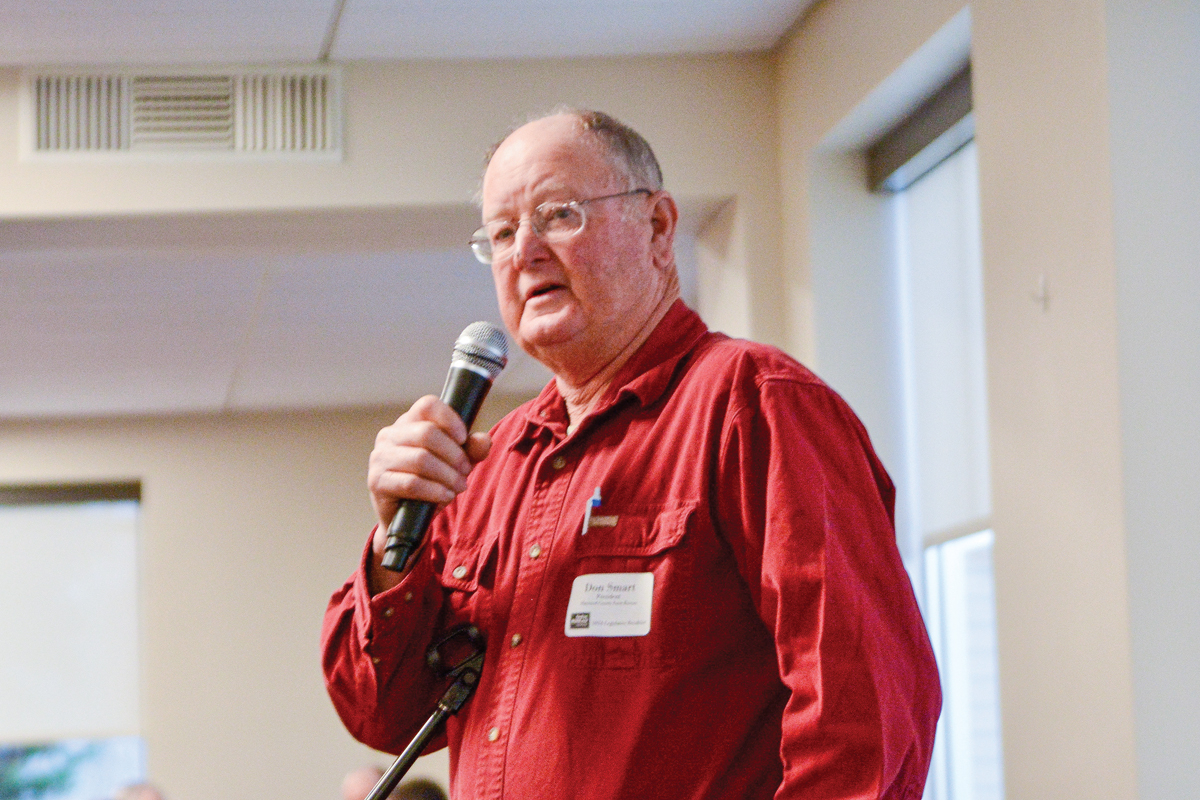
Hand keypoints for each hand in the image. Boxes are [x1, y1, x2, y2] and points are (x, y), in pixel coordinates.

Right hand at [366, 395, 491, 586]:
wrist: (408, 518)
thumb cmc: (432, 481)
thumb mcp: (456, 463)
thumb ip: (472, 449)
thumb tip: (484, 440)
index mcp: (408, 422)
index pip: (428, 405)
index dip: (449, 419)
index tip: (463, 438)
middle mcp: (390, 434)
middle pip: (427, 433)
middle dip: (454, 454)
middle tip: (466, 471)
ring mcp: (380, 457)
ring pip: (421, 459)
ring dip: (447, 475)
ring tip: (459, 486)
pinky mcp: (377, 481)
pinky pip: (411, 483)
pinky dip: (435, 491)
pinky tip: (445, 496)